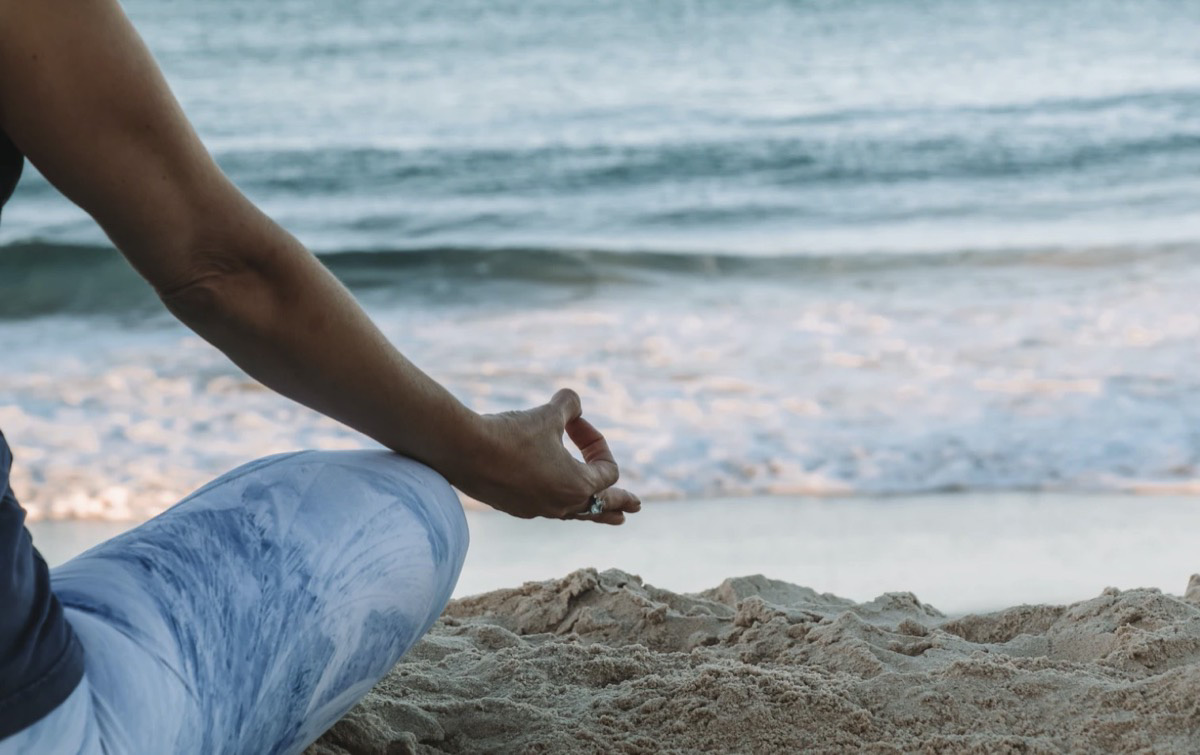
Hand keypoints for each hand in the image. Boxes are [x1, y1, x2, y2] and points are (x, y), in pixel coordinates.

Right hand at [445, 388, 641, 524]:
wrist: (464, 451)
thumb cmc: (511, 433)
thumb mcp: (547, 413)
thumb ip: (569, 405)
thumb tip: (574, 402)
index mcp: (578, 486)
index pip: (607, 470)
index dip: (597, 442)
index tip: (575, 423)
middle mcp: (561, 505)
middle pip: (601, 506)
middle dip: (619, 502)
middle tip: (636, 507)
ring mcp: (538, 510)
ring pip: (575, 513)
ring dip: (594, 510)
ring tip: (612, 517)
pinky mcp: (515, 507)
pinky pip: (547, 508)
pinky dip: (559, 502)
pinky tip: (556, 500)